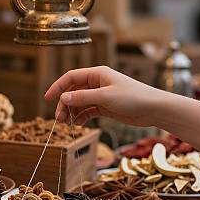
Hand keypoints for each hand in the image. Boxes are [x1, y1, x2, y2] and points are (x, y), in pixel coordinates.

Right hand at [44, 66, 163, 125]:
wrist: (153, 109)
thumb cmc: (132, 97)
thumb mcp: (104, 97)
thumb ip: (82, 97)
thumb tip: (63, 98)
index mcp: (96, 74)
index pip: (71, 77)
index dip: (57, 87)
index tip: (47, 98)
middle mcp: (97, 83)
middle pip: (73, 91)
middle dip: (64, 104)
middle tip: (59, 119)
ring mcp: (101, 95)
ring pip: (79, 102)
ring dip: (72, 112)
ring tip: (67, 124)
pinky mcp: (106, 107)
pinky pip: (88, 110)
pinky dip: (81, 117)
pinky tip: (78, 125)